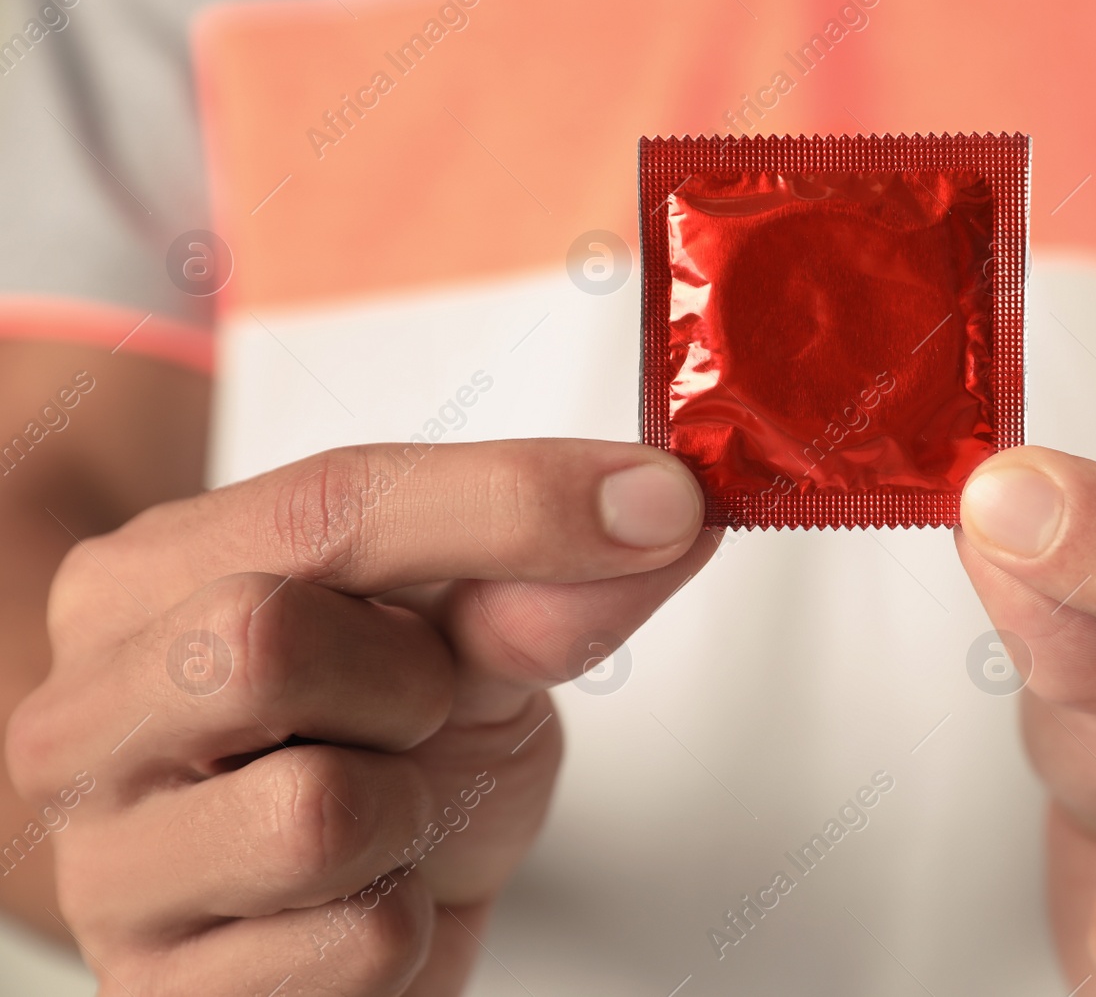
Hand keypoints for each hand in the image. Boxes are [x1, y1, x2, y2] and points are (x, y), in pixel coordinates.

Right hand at [7, 440, 710, 994]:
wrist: (355, 910)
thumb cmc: (388, 753)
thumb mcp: (467, 648)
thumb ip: (535, 588)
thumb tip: (656, 515)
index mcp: (147, 582)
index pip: (327, 506)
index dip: (512, 499)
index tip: (660, 501)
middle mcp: (87, 716)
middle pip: (257, 641)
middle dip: (408, 681)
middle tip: (421, 710)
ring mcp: (109, 869)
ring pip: (310, 815)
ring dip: (416, 814)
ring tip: (395, 813)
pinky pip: (356, 944)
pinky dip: (412, 922)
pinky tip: (376, 900)